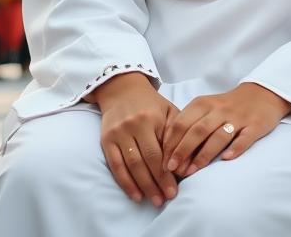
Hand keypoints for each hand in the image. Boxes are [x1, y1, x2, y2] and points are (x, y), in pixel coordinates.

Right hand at [89, 72, 178, 206]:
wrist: (123, 89)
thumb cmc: (151, 104)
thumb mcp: (168, 111)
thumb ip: (176, 132)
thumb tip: (184, 160)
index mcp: (152, 118)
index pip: (161, 151)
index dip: (168, 172)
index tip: (175, 188)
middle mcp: (134, 126)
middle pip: (147, 161)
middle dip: (157, 183)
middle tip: (166, 199)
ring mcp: (118, 133)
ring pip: (131, 166)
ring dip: (143, 186)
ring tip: (154, 200)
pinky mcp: (106, 140)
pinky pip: (115, 165)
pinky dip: (125, 182)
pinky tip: (135, 195)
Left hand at [162, 83, 290, 177]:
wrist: (261, 95)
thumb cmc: (226, 107)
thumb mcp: (205, 109)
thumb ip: (189, 126)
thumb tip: (169, 154)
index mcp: (204, 104)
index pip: (182, 123)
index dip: (171, 144)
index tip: (163, 162)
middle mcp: (220, 109)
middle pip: (198, 130)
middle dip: (183, 150)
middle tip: (173, 170)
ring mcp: (238, 118)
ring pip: (219, 135)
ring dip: (204, 154)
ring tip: (193, 171)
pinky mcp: (255, 125)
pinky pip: (244, 137)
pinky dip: (235, 148)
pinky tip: (226, 158)